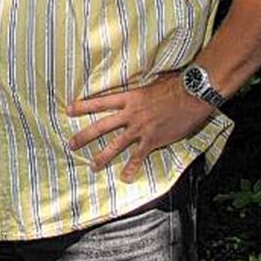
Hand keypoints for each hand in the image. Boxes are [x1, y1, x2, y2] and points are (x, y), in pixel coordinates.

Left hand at [67, 73, 212, 181]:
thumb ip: (137, 91)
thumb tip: (131, 89)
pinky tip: (125, 177)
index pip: (100, 102)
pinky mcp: (153, 140)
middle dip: (84, 136)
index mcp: (128, 98)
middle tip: (71, 144)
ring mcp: (140, 128)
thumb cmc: (174, 85)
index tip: (68, 110)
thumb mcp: (149, 83)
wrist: (191, 96)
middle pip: (101, 126)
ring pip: (116, 145)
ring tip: (92, 165)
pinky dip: (132, 167)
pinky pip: (139, 156)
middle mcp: (130, 114)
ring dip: (103, 157)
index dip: (83, 106)